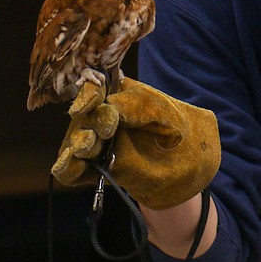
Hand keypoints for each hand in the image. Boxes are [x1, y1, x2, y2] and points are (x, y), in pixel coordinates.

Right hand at [50, 77, 220, 209]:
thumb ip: (135, 108)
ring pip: (76, 141)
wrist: (191, 172)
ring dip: (77, 145)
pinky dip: (70, 168)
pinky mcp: (97, 168)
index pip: (98, 89)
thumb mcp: (164, 114)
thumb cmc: (181, 134)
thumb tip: (106, 109)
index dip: (90, 94)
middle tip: (94, 136)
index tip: (94, 101)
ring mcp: (99, 144)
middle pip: (84, 116)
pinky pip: (76, 170)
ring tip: (83, 149)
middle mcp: (104, 118)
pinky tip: (69, 166)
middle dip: (86, 124)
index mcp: (122, 97)